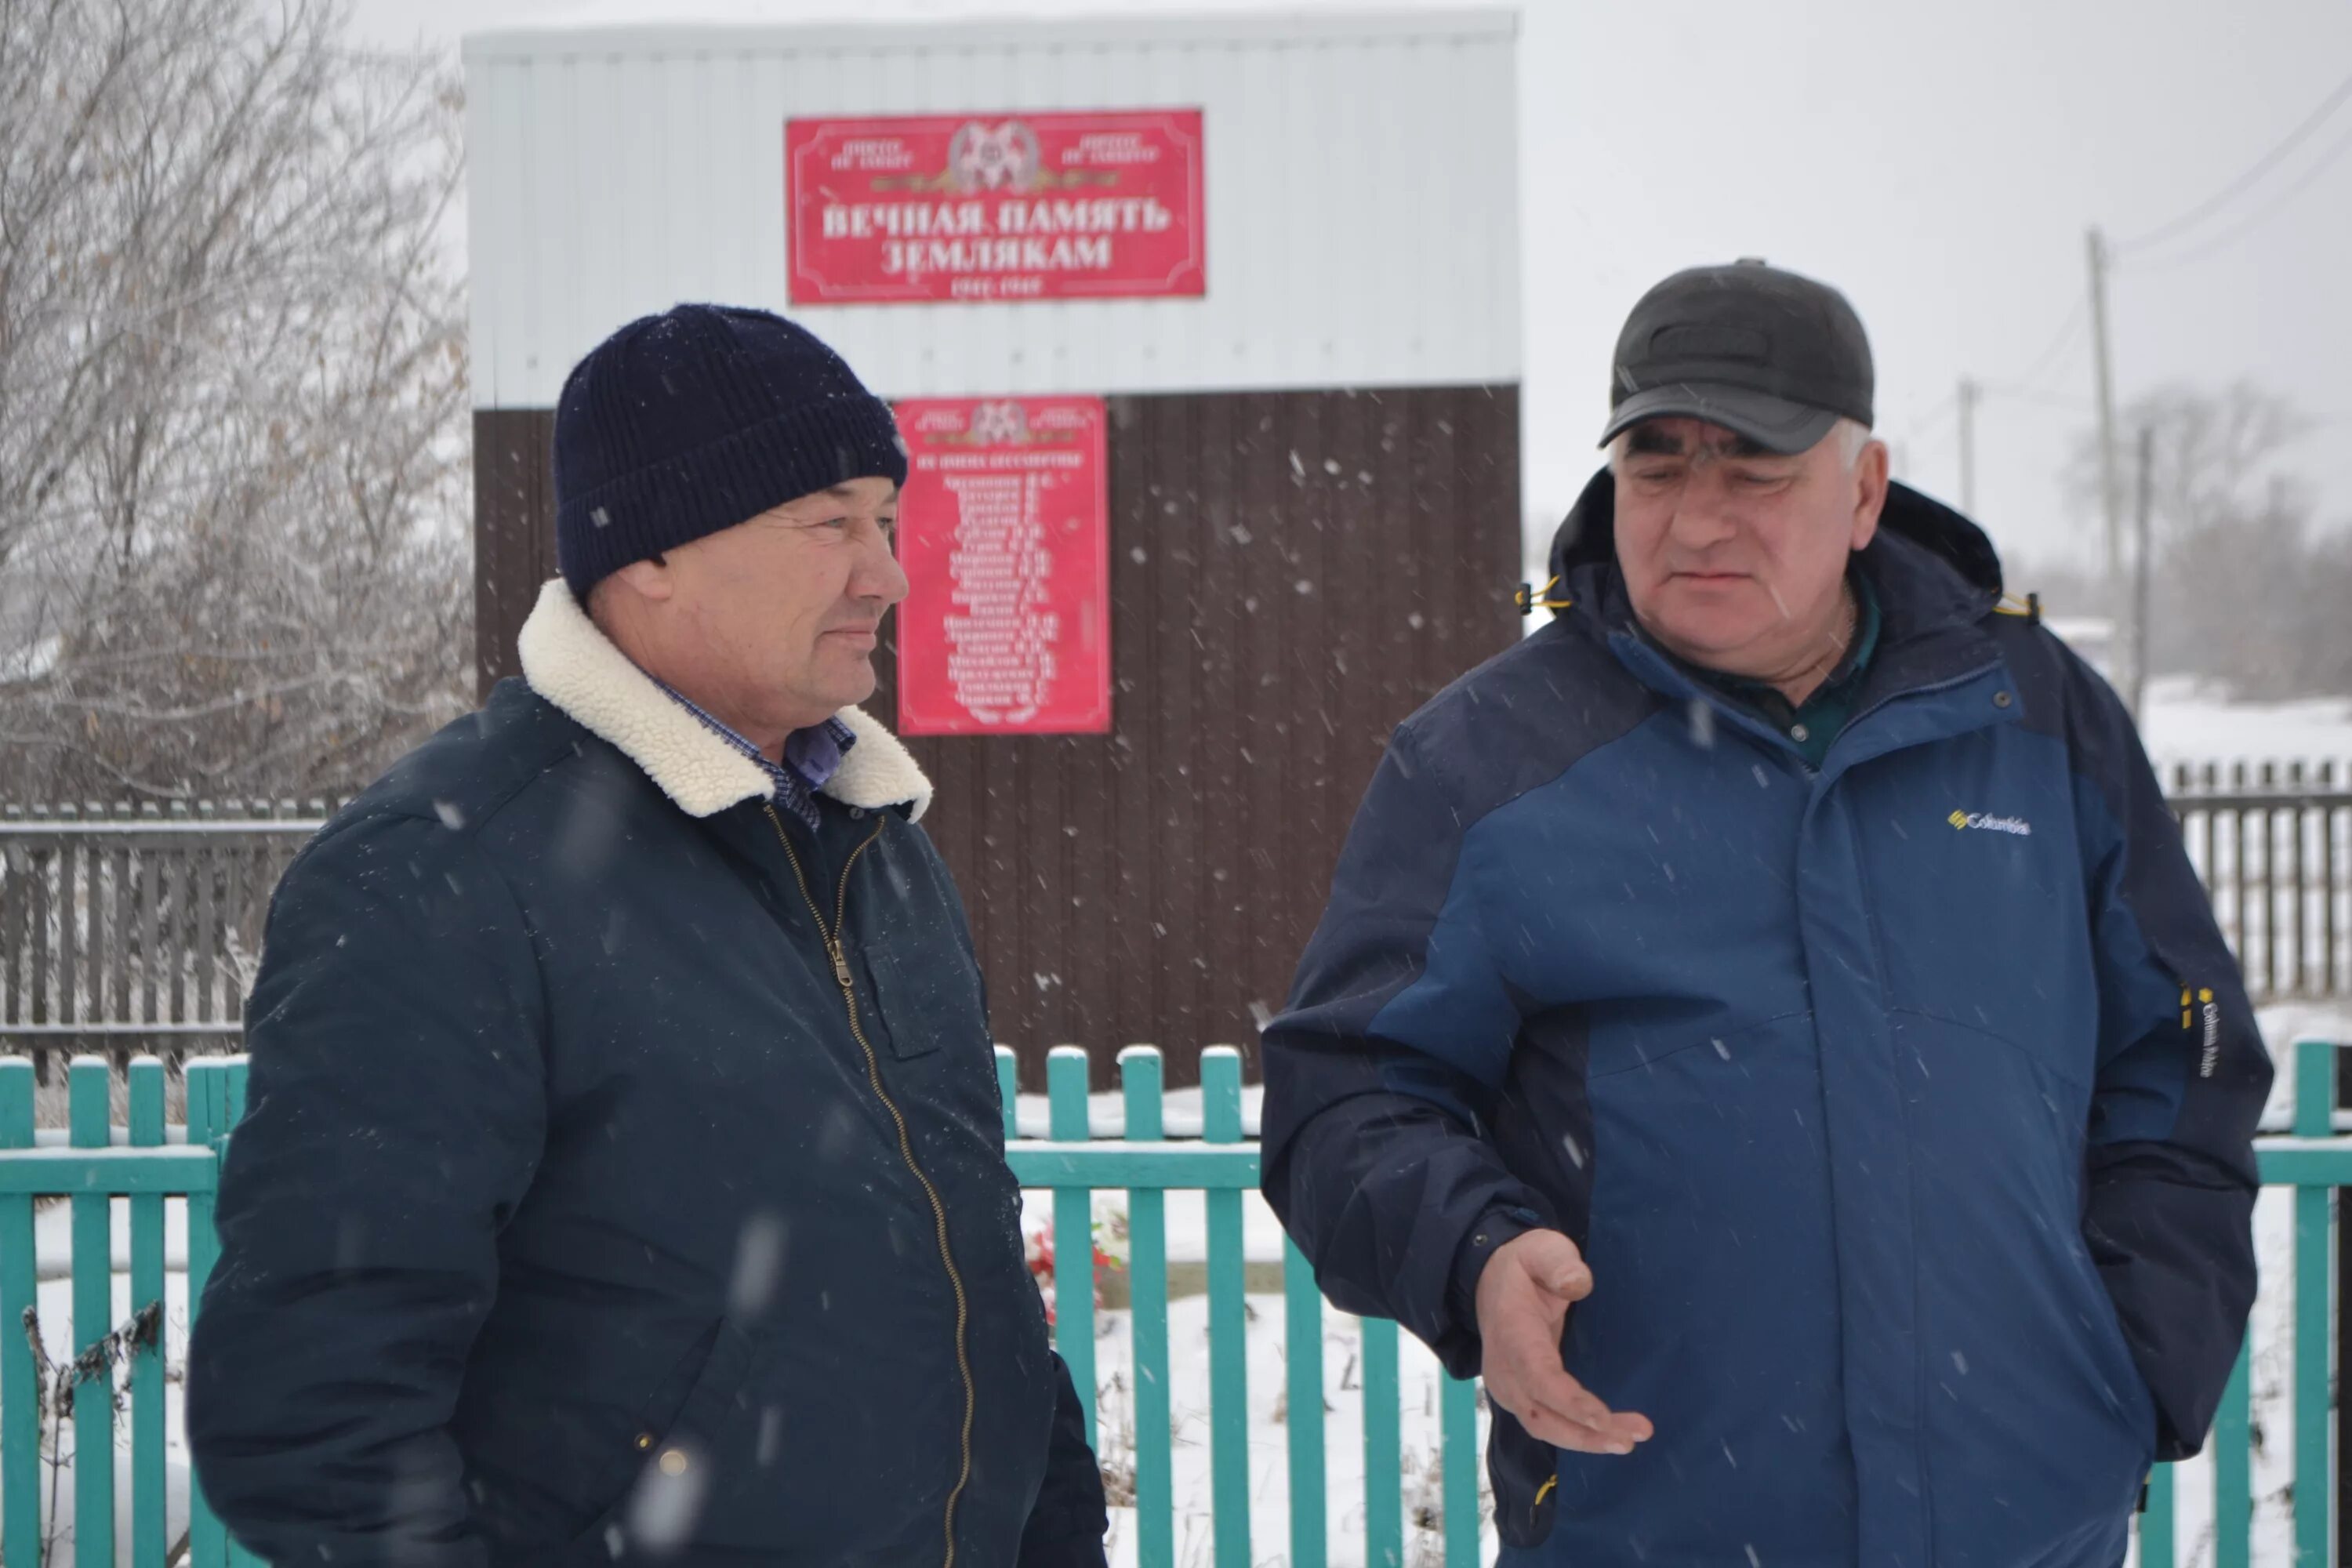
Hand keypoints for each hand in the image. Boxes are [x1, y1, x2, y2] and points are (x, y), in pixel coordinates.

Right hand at [1474, 1229, 1653, 1455]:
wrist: (1490, 1280)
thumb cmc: (1525, 1265)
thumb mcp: (1542, 1249)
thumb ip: (1559, 1263)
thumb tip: (1578, 1283)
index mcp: (1512, 1332)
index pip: (1537, 1376)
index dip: (1569, 1401)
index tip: (1603, 1418)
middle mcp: (1504, 1368)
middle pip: (1541, 1415)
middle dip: (1585, 1434)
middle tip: (1632, 1438)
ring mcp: (1508, 1386)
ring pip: (1543, 1426)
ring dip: (1585, 1440)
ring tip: (1629, 1440)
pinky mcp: (1519, 1395)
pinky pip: (1546, 1423)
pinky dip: (1576, 1435)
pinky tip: (1609, 1435)